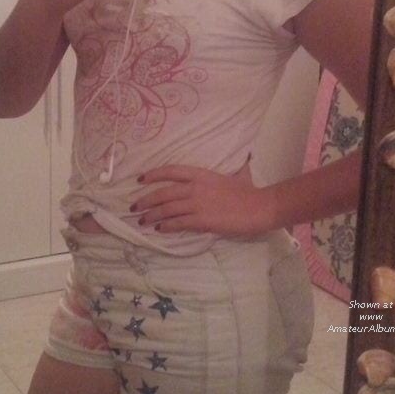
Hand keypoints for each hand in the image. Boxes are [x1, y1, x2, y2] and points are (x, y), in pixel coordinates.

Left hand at [132, 163, 274, 236]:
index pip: (171, 171)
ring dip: (152, 216)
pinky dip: (166, 226)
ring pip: (167, 209)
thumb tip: (234, 164)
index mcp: (201, 174)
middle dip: (146, 200)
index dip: (153, 174)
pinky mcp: (202, 220)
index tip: (140, 179)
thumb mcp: (233, 176)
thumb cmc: (248, 192)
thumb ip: (225, 172)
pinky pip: (178, 223)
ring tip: (142, 221)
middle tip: (134, 207)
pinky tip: (160, 229)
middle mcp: (195, 187)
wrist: (260, 206)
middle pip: (163, 192)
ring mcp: (198, 204)